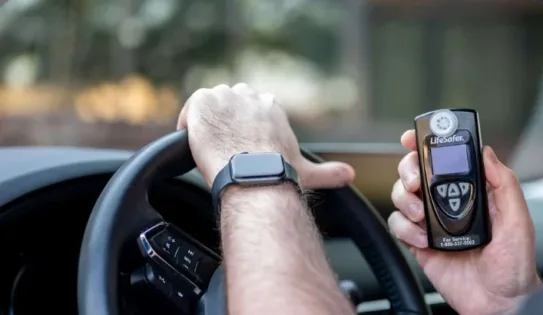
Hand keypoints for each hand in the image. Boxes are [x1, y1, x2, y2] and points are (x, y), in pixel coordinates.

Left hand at [176, 83, 354, 188]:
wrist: (253, 174)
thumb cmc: (279, 174)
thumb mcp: (307, 172)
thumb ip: (328, 173)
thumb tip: (350, 176)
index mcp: (271, 106)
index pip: (251, 109)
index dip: (243, 129)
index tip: (242, 148)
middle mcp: (249, 95)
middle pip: (230, 104)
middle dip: (226, 123)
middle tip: (224, 150)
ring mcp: (224, 96)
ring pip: (210, 107)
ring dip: (208, 125)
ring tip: (210, 150)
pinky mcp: (203, 102)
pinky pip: (190, 111)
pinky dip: (189, 127)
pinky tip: (196, 145)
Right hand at [388, 130, 542, 314]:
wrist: (499, 305)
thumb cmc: (515, 268)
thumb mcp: (519, 221)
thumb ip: (505, 184)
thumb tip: (488, 154)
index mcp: (474, 193)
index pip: (448, 159)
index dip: (428, 145)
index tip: (415, 138)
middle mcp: (451, 204)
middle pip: (416, 173)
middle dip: (408, 171)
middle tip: (415, 182)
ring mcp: (434, 224)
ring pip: (403, 196)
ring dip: (405, 200)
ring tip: (421, 216)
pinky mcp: (421, 245)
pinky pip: (399, 226)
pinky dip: (403, 228)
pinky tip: (422, 239)